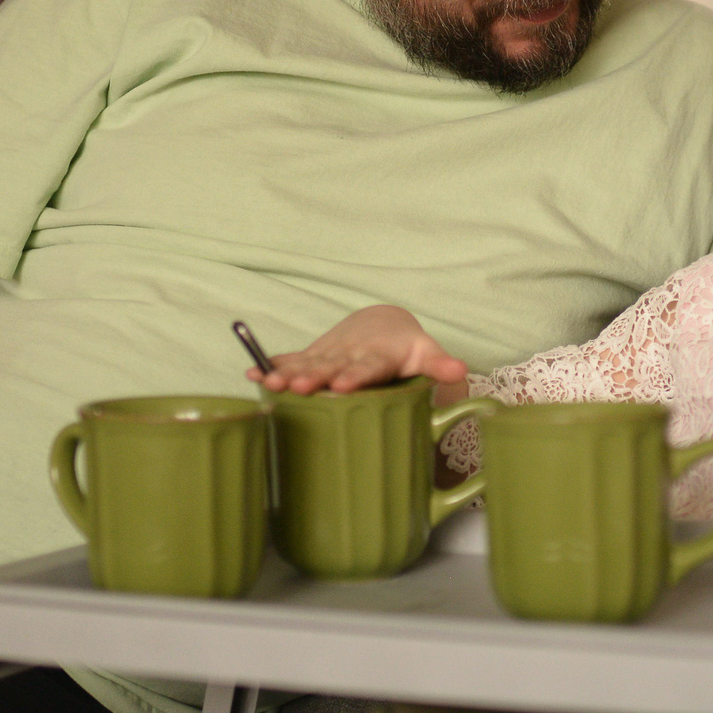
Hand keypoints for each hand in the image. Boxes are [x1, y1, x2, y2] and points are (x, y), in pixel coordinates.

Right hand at [252, 305, 467, 394]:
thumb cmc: (408, 350)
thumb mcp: (425, 355)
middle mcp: (350, 354)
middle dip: (314, 377)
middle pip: (331, 366)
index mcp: (378, 356)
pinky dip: (271, 365)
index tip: (345, 385)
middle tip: (300, 387)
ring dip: (287, 374)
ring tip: (268, 382)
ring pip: (307, 364)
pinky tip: (251, 372)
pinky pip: (292, 360)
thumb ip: (439, 365)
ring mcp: (329, 354)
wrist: (383, 324)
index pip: (368, 367)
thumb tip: (461, 372)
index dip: (357, 375)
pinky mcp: (314, 355)